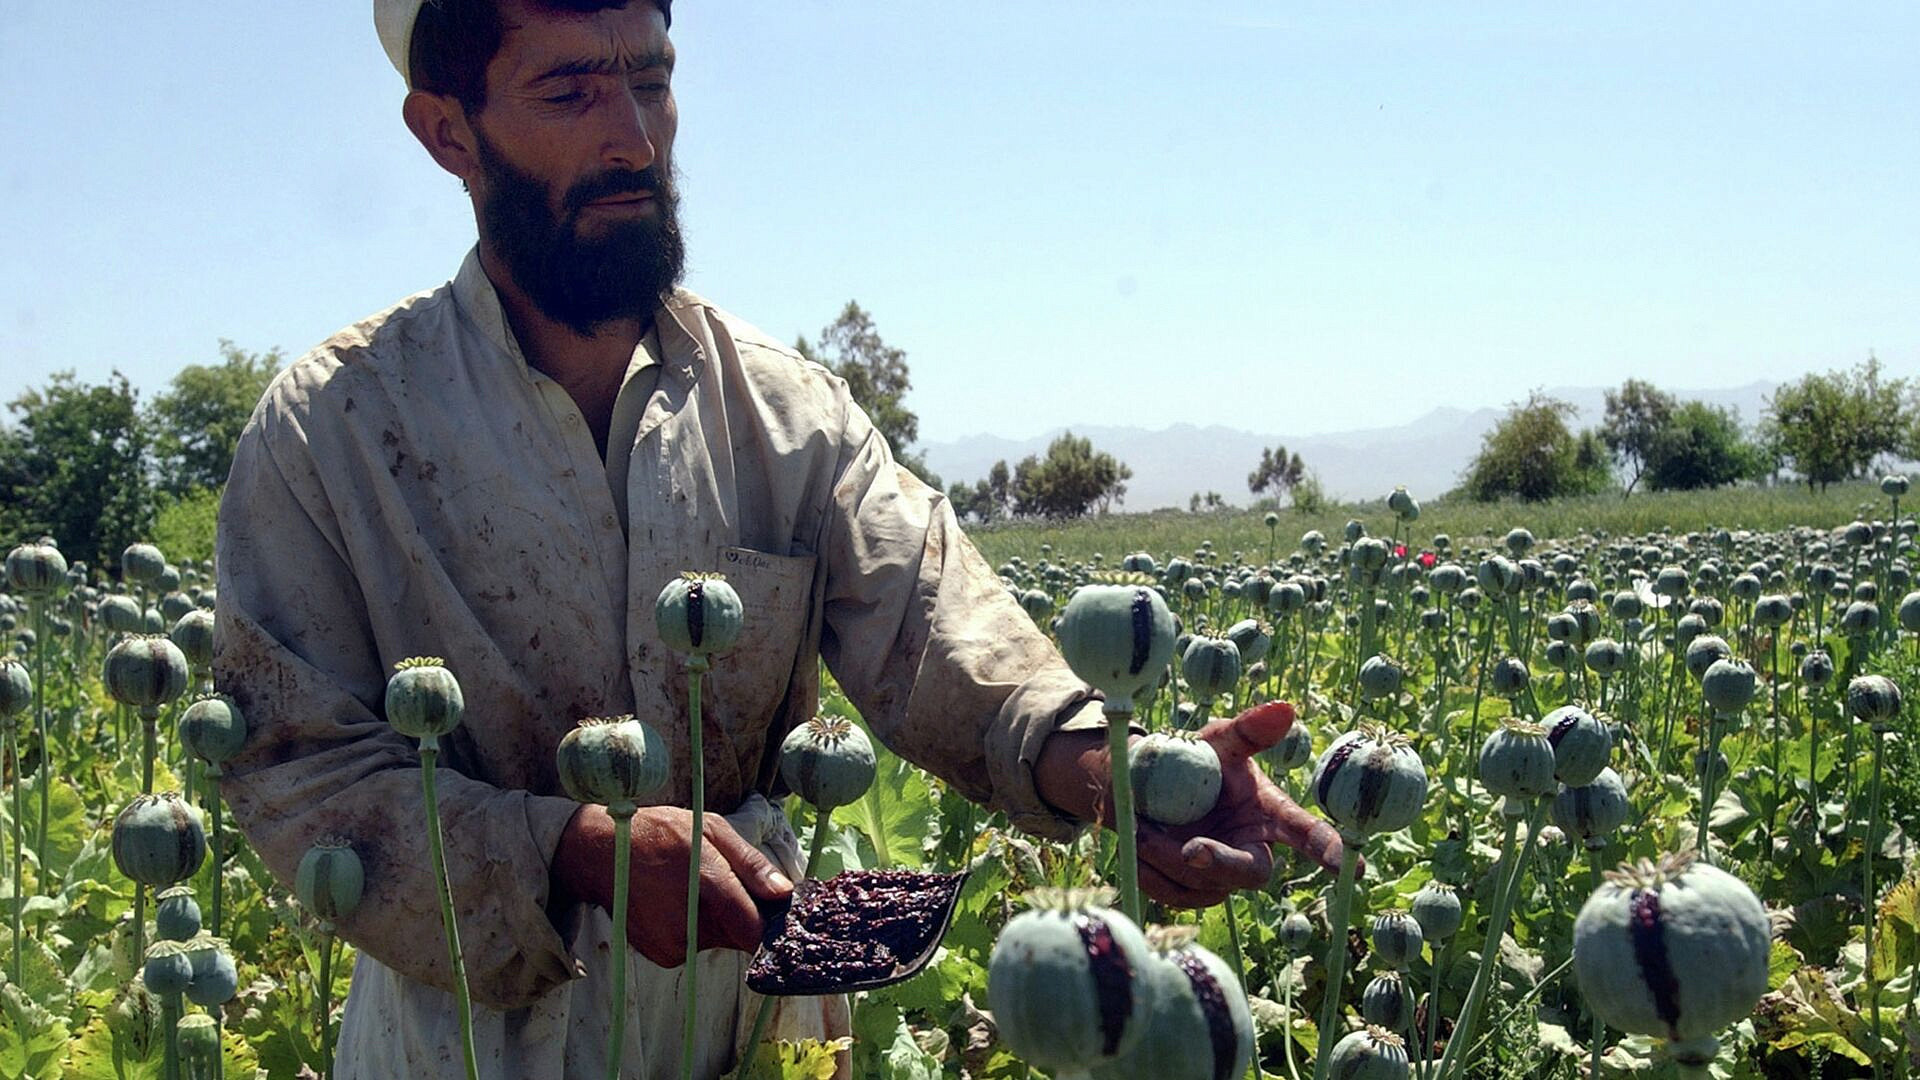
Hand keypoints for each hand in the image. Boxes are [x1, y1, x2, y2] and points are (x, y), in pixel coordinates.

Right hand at [551, 804, 793, 966]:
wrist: (599, 853)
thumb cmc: (659, 832)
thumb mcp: (710, 829)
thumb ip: (750, 864)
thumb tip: (783, 894)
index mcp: (707, 882)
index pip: (755, 928)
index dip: (772, 923)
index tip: (775, 910)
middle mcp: (691, 922)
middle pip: (741, 934)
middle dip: (743, 913)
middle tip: (724, 884)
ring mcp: (675, 944)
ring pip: (720, 940)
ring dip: (719, 921)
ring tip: (695, 889)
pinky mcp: (663, 956)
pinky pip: (698, 946)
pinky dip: (697, 929)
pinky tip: (679, 904)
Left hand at [1034, 700, 1348, 908]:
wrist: (1140, 788)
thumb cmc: (1190, 761)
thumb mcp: (1216, 740)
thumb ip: (1248, 731)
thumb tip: (1285, 708)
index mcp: (1268, 813)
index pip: (1305, 834)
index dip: (1327, 850)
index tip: (1354, 868)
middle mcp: (1252, 849)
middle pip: (1253, 872)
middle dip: (1221, 863)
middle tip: (1190, 849)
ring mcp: (1223, 878)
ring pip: (1204, 885)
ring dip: (1166, 856)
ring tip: (1143, 824)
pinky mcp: (1191, 895)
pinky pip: (1174, 894)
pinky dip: (1150, 869)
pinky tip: (1139, 842)